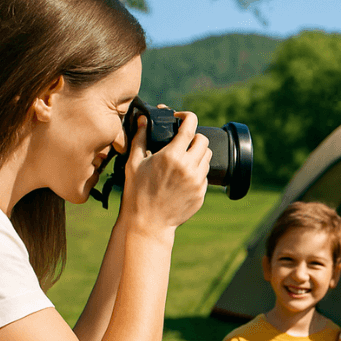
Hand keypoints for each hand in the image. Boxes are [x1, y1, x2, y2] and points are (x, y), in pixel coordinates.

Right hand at [121, 111, 209, 231]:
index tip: (183, 117)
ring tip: (183, 159)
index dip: (188, 117)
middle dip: (194, 137)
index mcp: (172, 156)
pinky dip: (197, 172)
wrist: (148, 223)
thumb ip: (140, 138)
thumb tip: (144, 119)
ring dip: (197, 154)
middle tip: (183, 141)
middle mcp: (189, 167)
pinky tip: (183, 177)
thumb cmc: (136, 192)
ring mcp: (197, 182)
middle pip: (203, 141)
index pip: (190, 127)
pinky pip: (205, 176)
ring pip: (207, 158)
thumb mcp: (133, 163)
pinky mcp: (201, 194)